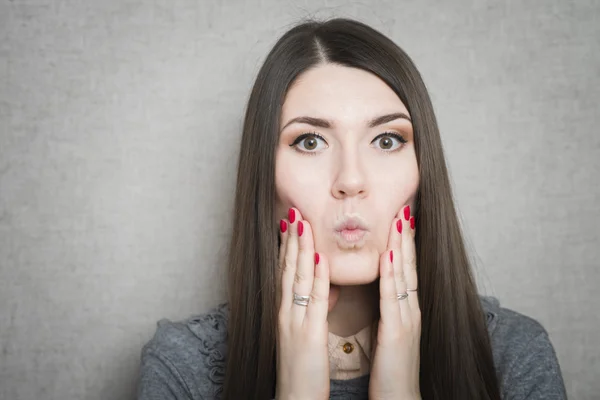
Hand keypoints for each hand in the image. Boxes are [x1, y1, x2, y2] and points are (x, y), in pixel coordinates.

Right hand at [275, 207, 330, 399]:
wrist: (295, 399)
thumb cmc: (302, 369)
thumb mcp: (306, 334)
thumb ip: (313, 308)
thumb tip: (325, 288)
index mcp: (287, 312)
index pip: (286, 272)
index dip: (289, 245)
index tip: (293, 222)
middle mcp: (287, 312)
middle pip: (287, 268)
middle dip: (291, 238)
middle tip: (294, 210)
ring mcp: (294, 321)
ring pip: (297, 278)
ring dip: (300, 248)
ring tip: (302, 221)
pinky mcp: (308, 334)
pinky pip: (312, 301)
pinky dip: (315, 277)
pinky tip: (318, 258)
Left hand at [369, 205, 421, 399]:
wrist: (399, 398)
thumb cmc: (391, 369)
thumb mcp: (389, 333)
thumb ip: (387, 312)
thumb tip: (382, 294)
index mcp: (405, 310)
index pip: (404, 269)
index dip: (403, 244)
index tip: (399, 220)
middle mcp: (410, 309)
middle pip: (407, 265)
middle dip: (405, 236)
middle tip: (402, 208)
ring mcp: (406, 318)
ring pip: (403, 274)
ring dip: (400, 245)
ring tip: (399, 219)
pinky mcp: (397, 330)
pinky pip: (393, 297)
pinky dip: (391, 274)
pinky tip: (388, 255)